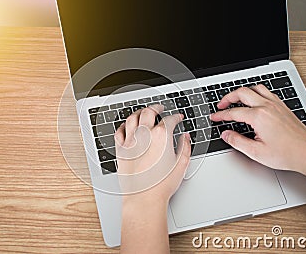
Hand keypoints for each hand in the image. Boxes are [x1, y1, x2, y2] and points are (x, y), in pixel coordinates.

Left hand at [115, 105, 190, 253]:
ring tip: (144, 112)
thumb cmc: (161, 185)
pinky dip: (124, 125)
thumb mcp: (181, 164)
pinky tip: (127, 125)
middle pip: (149, 112)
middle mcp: (144, 135)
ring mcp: (131, 141)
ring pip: (132, 118)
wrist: (144, 198)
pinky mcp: (121, 150)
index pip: (170, 119)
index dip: (176, 117)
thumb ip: (185, 146)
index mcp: (161, 136)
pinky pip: (119, 132)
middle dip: (156, 107)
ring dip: (139, 112)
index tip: (178, 118)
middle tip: (160, 107)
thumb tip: (185, 138)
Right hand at [210, 85, 305, 171]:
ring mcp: (276, 105)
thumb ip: (237, 141)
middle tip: (221, 105)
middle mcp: (267, 106)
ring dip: (242, 92)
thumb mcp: (256, 152)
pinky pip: (266, 92)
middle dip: (228, 98)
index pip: (234, 112)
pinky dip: (256, 93)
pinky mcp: (283, 107)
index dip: (221, 115)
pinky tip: (254, 100)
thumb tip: (226, 134)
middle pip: (242, 93)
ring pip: (255, 88)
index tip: (214, 117)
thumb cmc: (286, 153)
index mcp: (259, 117)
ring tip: (235, 100)